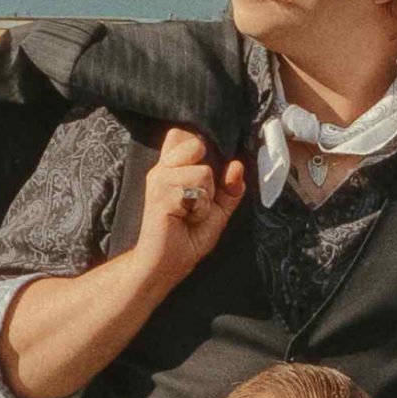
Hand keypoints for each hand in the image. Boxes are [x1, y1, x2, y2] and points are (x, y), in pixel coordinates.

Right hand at [129, 126, 245, 282]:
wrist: (169, 262)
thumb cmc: (189, 235)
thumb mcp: (219, 209)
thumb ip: (231, 187)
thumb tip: (237, 165)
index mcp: (172, 166)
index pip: (185, 135)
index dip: (201, 147)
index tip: (202, 175)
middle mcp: (162, 168)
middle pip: (197, 144)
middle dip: (208, 176)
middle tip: (196, 200)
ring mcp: (158, 180)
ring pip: (203, 172)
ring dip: (206, 198)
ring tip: (191, 213)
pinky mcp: (160, 196)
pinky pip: (197, 191)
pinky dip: (201, 210)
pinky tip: (185, 219)